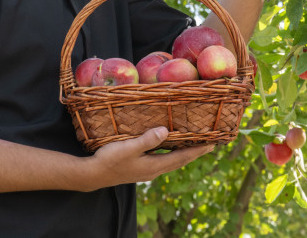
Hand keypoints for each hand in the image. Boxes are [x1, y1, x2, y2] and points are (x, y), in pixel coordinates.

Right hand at [85, 127, 213, 190]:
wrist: (93, 175)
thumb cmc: (109, 160)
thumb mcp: (128, 148)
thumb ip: (147, 140)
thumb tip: (165, 131)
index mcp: (154, 166)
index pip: (182, 157)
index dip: (198, 150)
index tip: (213, 144)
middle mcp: (154, 170)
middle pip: (180, 160)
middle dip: (196, 151)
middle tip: (211, 143)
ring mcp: (148, 170)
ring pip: (172, 160)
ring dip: (185, 152)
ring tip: (196, 143)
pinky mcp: (141, 168)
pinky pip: (163, 159)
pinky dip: (172, 152)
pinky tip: (171, 145)